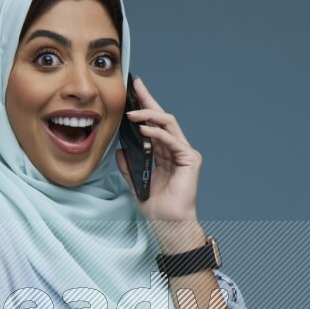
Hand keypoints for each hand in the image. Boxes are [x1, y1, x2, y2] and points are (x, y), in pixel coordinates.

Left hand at [115, 76, 201, 229]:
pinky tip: (144, 130)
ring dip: (150, 115)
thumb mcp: (135, 182)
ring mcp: (184, 153)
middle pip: (162, 118)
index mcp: (164, 153)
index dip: (145, 106)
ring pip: (168, 125)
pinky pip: (172, 141)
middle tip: (136, 85)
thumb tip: (119, 150)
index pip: (153, 125)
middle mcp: (176, 149)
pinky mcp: (190, 159)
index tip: (133, 90)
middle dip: (149, 100)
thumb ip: (129, 166)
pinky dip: (158, 134)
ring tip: (132, 113)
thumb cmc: (156, 206)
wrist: (168, 222)